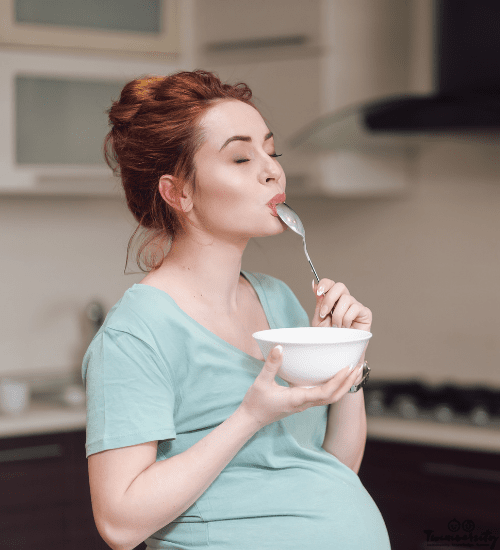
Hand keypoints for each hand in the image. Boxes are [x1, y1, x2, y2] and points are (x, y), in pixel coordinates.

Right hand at [239, 345, 361, 428]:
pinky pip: (323, 396)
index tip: (347, 368)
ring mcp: (304, 404)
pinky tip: (335, 377)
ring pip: (330, 398)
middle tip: (359, 368)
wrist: (251, 419)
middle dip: (348, 384)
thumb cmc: (256, 402)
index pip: (324, 392)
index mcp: (298, 398)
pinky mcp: (302, 402)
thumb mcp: (261, 381)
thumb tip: (280, 347)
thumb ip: (271, 365)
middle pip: (334, 397)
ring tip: (353, 371)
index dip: (338, 381)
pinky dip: (334, 387)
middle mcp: (305, 403)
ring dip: (343, 386)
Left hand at [312, 279, 371, 331]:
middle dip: (329, 299)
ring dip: (338, 315)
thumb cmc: (330, 336)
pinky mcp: (365, 313)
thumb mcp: (319, 319)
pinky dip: (347, 319)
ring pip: (347, 299)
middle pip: (340, 286)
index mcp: (333, 299)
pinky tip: (346, 327)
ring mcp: (356, 306)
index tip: (318, 292)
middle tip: (324, 313)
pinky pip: (355, 308)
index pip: (330, 284)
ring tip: (336, 326)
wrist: (339, 351)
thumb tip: (314, 284)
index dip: (324, 284)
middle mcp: (345, 300)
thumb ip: (319, 302)